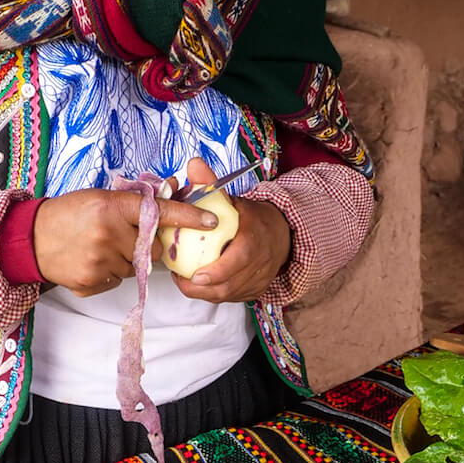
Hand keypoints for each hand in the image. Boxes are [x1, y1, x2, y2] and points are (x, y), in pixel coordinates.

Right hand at [32, 187, 218, 295]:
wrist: (30, 239)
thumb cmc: (68, 214)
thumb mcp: (100, 198)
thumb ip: (135, 202)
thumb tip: (174, 192)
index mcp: (112, 207)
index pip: (159, 211)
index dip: (188, 216)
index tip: (212, 221)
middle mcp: (109, 234)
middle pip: (153, 249)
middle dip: (146, 245)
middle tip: (123, 237)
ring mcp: (101, 261)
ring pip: (136, 268)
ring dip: (126, 260)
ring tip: (100, 248)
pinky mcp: (92, 282)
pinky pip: (119, 281)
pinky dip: (110, 273)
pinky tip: (91, 261)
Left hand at [171, 157, 291, 304]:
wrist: (281, 234)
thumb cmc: (251, 218)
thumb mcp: (234, 198)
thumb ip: (212, 184)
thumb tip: (193, 164)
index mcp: (256, 238)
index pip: (241, 258)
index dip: (219, 271)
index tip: (197, 275)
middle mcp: (261, 262)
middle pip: (232, 284)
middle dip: (204, 289)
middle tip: (182, 280)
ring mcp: (260, 280)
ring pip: (230, 295)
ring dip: (205, 293)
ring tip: (184, 282)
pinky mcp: (256, 291)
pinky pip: (233, 298)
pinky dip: (213, 295)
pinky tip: (197, 286)